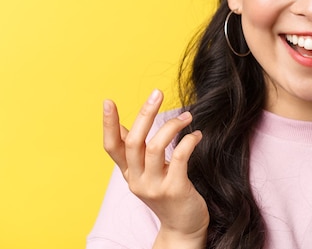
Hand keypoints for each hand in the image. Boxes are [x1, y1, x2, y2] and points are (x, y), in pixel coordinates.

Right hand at [102, 89, 208, 244]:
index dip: (108, 125)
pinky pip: (180, 157)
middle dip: (145, 114)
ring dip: (172, 126)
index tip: (108, 101)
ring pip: (155, 147)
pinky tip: (196, 135)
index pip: (111, 147)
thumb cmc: (167, 193)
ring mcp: (154, 186)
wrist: (183, 227)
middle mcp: (136, 180)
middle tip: (158, 93)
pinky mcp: (175, 190)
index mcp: (128, 173)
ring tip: (188, 117)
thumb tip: (122, 124)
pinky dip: (189, 141)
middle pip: (134, 141)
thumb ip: (136, 151)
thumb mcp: (146, 173)